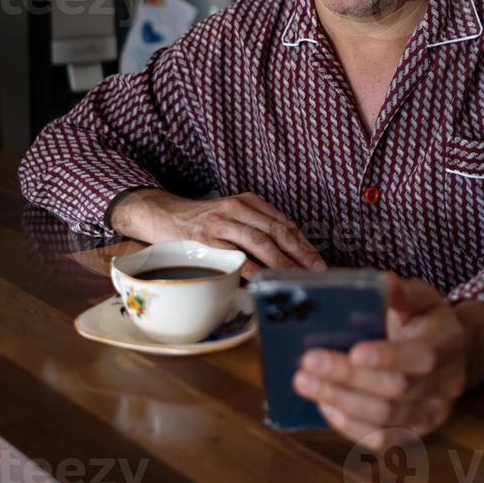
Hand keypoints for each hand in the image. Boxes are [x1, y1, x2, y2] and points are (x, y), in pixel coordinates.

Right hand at [108, 188, 326, 279]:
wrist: (165, 214)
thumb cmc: (203, 221)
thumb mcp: (232, 215)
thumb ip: (256, 228)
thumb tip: (287, 255)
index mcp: (249, 202)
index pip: (284, 223)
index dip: (303, 243)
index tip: (318, 260)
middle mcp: (238, 208)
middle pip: (277, 231)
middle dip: (300, 252)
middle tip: (316, 270)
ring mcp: (223, 223)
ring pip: (260, 242)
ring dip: (281, 262)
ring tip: (296, 278)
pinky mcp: (207, 240)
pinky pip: (235, 256)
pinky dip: (252, 270)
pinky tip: (264, 281)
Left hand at [292, 274, 467, 448]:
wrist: (455, 353)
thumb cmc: (429, 320)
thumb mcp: (423, 297)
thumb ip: (403, 293)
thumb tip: (384, 282)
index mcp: (446, 345)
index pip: (420, 358)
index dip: (387, 358)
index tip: (353, 351)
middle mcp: (443, 385)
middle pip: (394, 390)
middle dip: (347, 378)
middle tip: (307, 363)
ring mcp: (430, 413)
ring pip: (384, 419)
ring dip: (340, 401)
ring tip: (305, 382)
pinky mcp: (415, 431)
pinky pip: (382, 439)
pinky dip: (349, 425)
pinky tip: (325, 405)